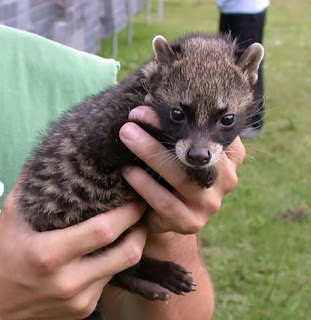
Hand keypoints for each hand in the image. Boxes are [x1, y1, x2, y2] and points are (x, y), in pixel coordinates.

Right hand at [0, 186, 146, 319]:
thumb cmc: (4, 258)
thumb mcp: (10, 220)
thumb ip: (28, 187)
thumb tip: (46, 157)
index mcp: (50, 255)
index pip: (103, 231)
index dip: (127, 213)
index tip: (136, 199)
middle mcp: (69, 281)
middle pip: (127, 253)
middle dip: (141, 229)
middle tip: (141, 212)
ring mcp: (80, 300)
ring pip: (123, 267)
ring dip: (132, 245)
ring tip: (130, 227)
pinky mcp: (85, 309)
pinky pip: (110, 280)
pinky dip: (115, 262)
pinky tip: (109, 250)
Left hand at [119, 106, 245, 233]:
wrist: (168, 214)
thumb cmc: (172, 173)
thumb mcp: (178, 149)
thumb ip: (172, 128)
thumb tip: (149, 99)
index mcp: (229, 155)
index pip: (209, 129)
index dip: (182, 115)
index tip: (152, 101)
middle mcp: (226, 179)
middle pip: (195, 151)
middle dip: (162, 131)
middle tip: (134, 115)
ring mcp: (211, 203)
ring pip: (181, 176)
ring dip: (150, 152)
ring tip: (126, 134)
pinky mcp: (192, 222)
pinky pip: (166, 202)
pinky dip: (144, 184)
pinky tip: (128, 171)